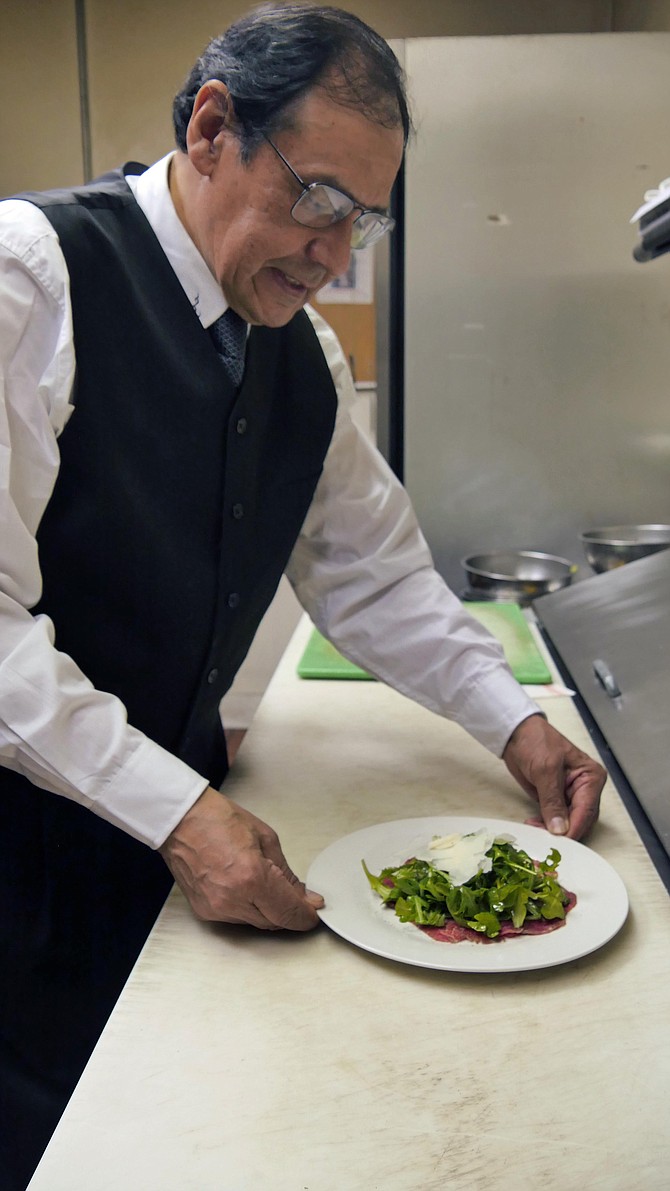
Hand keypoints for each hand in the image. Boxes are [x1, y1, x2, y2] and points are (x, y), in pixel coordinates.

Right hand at [159, 786, 322, 929]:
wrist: (180, 820)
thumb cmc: (217, 820)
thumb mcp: (265, 838)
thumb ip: (286, 873)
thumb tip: (302, 895)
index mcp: (251, 877)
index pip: (288, 912)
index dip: (306, 915)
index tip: (313, 910)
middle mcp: (233, 899)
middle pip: (274, 922)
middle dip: (288, 911)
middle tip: (296, 895)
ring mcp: (216, 908)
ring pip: (256, 922)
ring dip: (268, 910)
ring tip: (265, 883)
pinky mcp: (204, 911)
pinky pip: (236, 918)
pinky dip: (247, 907)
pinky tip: (246, 888)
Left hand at [502, 714, 604, 840]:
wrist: (516, 735)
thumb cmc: (535, 741)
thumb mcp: (545, 770)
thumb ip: (552, 801)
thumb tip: (560, 828)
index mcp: (591, 777)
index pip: (587, 811)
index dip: (573, 829)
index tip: (561, 842)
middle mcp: (586, 789)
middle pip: (581, 821)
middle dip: (565, 833)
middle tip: (546, 841)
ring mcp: (571, 796)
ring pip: (569, 824)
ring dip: (554, 832)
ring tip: (536, 831)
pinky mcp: (556, 800)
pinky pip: (556, 820)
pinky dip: (546, 826)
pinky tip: (534, 825)